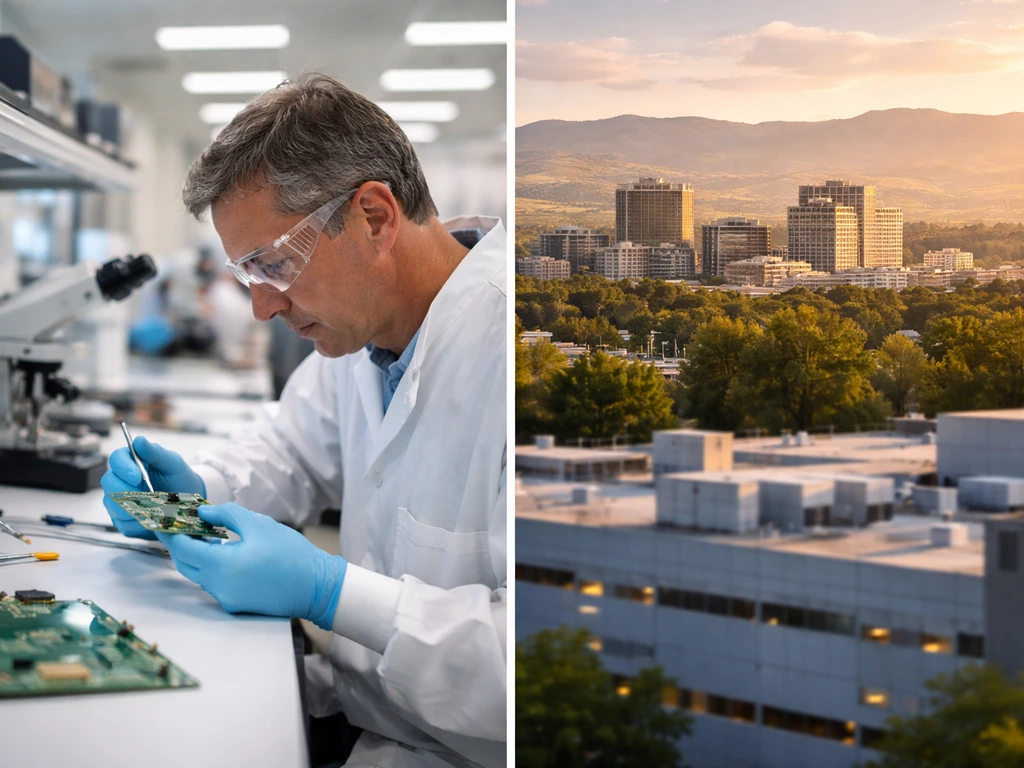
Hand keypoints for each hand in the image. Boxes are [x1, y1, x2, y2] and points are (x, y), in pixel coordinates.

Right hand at [100, 436, 205, 538]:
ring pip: (112, 505)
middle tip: (146, 495)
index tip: (137, 476)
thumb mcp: (172, 463)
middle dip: (125, 490)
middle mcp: (119, 480)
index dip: (123, 467)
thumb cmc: (178, 478)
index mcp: (130, 462)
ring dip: (132, 508)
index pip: (116, 459)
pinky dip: (138, 523)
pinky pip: (122, 524)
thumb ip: (155, 452)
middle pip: (108, 483)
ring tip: (153, 507)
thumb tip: (139, 440)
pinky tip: (152, 520)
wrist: (188, 501)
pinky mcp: (122, 520)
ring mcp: (118, 501)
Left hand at [156, 503, 345, 629]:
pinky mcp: (235, 605)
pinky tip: (223, 552)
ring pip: (198, 574)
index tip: (163, 518)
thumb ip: (226, 515)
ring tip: (203, 534)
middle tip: (179, 524)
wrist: (316, 586)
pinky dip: (211, 567)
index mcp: (222, 566)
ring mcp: (226, 598)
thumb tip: (202, 512)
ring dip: (196, 555)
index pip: (182, 548)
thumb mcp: (259, 525)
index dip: (170, 532)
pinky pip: (213, 583)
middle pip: (185, 564)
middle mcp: (218, 587)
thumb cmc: (291, 553)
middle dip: (179, 543)